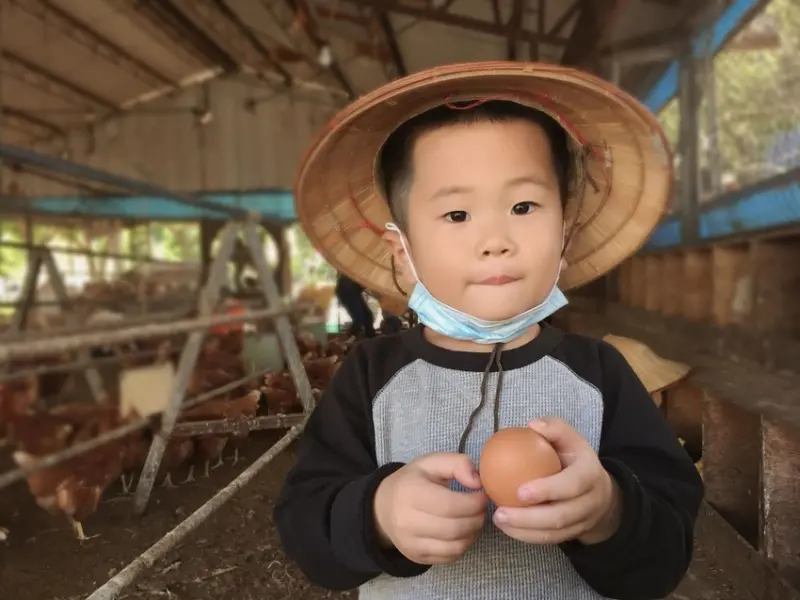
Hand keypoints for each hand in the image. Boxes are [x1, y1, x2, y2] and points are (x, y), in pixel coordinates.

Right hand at [374, 453, 487, 564]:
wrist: (383, 507)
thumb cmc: (411, 481)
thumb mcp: (431, 462)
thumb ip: (458, 464)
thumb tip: (477, 482)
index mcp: (410, 493)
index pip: (450, 505)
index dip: (473, 503)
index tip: (482, 496)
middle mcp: (407, 521)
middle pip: (454, 528)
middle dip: (476, 519)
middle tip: (481, 509)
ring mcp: (410, 543)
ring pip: (455, 547)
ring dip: (473, 534)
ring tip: (474, 520)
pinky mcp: (416, 557)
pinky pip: (450, 557)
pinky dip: (463, 546)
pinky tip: (463, 532)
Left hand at [492, 418, 621, 545]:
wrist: (600, 491)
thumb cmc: (575, 459)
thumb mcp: (570, 439)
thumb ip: (554, 428)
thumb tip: (533, 424)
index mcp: (590, 475)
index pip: (572, 485)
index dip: (548, 490)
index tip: (520, 491)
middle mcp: (590, 502)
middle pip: (561, 515)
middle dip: (529, 518)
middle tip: (500, 512)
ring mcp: (583, 521)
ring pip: (554, 533)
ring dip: (524, 530)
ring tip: (499, 519)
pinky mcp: (573, 534)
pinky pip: (550, 539)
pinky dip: (527, 536)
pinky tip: (507, 527)